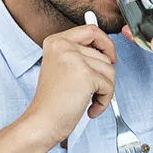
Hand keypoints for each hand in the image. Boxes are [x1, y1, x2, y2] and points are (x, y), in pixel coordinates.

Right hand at [22, 25, 116, 145]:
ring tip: (87, 101)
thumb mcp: (61, 68)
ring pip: (109, 71)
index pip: (91, 30)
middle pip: (103, 55)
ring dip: (103, 91)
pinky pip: (109, 86)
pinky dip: (103, 101)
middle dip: (103, 77)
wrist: (42, 122)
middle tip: (91, 92)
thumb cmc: (51, 102)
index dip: (105, 43)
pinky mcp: (86, 75)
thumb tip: (107, 52)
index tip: (109, 55)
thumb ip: (79, 56)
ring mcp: (75, 59)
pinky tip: (89, 109)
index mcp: (56, 42)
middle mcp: (64, 46)